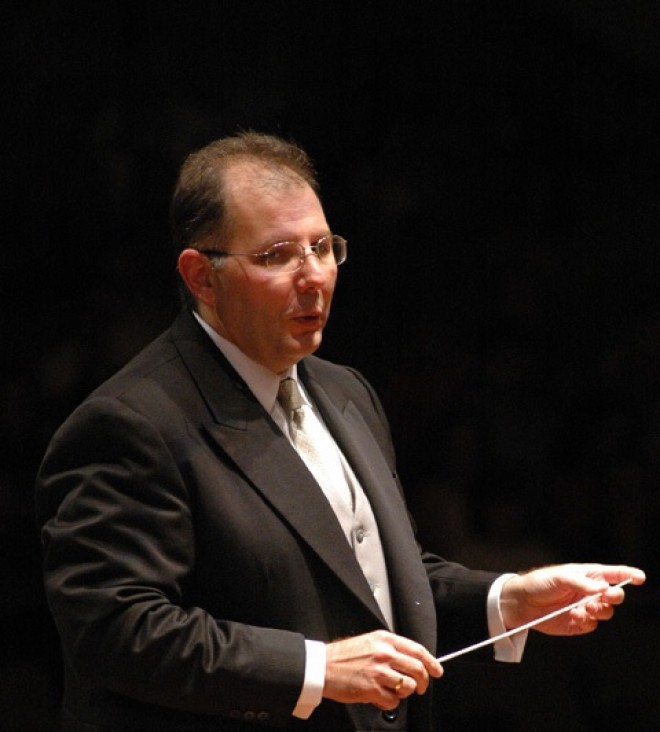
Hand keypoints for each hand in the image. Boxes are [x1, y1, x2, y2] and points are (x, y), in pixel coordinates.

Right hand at [323, 630, 442, 709]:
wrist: (323, 667)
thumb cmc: (344, 656)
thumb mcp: (369, 642)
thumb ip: (389, 648)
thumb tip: (410, 660)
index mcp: (385, 639)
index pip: (417, 650)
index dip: (431, 662)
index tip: (437, 670)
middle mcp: (384, 653)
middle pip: (417, 669)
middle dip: (423, 682)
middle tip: (420, 688)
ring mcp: (379, 671)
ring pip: (408, 686)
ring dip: (405, 692)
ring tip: (394, 691)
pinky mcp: (373, 688)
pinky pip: (394, 700)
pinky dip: (390, 702)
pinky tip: (380, 696)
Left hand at [500, 563, 645, 635]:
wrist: (522, 603)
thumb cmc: (540, 583)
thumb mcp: (560, 577)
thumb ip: (581, 583)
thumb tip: (601, 588)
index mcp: (588, 575)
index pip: (613, 574)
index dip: (628, 575)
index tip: (639, 578)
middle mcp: (590, 592)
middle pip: (614, 596)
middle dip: (615, 596)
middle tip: (606, 596)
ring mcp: (585, 608)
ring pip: (606, 612)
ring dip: (601, 610)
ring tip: (587, 607)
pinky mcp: (578, 623)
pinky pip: (592, 625)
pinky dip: (587, 621)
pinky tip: (574, 616)